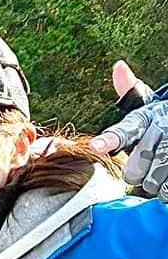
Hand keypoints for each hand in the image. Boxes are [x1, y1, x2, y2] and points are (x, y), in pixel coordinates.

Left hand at [90, 61, 167, 202]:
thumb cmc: (163, 119)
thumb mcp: (148, 105)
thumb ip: (130, 93)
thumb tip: (119, 67)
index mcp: (144, 118)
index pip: (124, 131)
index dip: (110, 139)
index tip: (97, 145)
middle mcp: (161, 132)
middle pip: (133, 172)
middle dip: (138, 173)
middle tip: (149, 162)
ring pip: (152, 183)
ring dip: (156, 182)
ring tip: (164, 166)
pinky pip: (167, 191)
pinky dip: (167, 190)